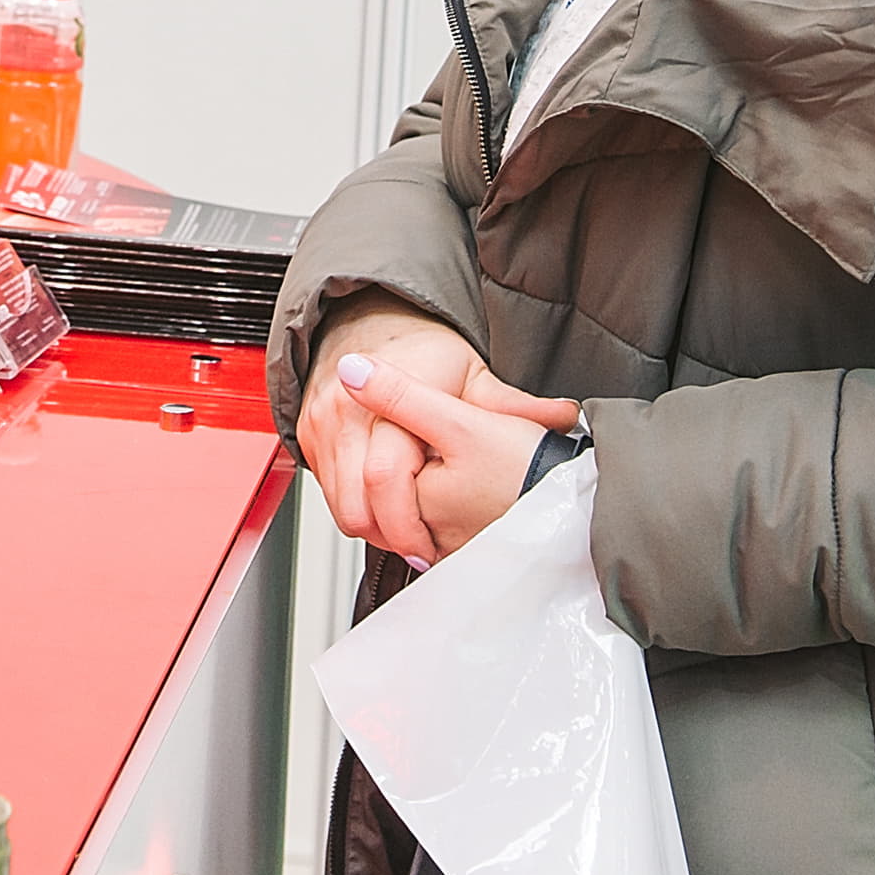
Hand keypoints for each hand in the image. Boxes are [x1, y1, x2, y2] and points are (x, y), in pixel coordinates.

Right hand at [297, 299, 572, 566]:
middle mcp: (346, 410)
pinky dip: (356, 508)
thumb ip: (514, 405)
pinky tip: (385, 503)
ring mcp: (322, 424)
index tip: (431, 549)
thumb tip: (565, 416)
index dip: (408, 527)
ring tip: (409, 528)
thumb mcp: (473, 376)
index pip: (386, 479)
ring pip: (340, 506)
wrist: (366, 325)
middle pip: (356, 506)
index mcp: (386, 397)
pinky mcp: (309, 438)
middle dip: (390, 538)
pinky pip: (328, 494)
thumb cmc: (421, 353)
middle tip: (422, 549)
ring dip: (374, 528)